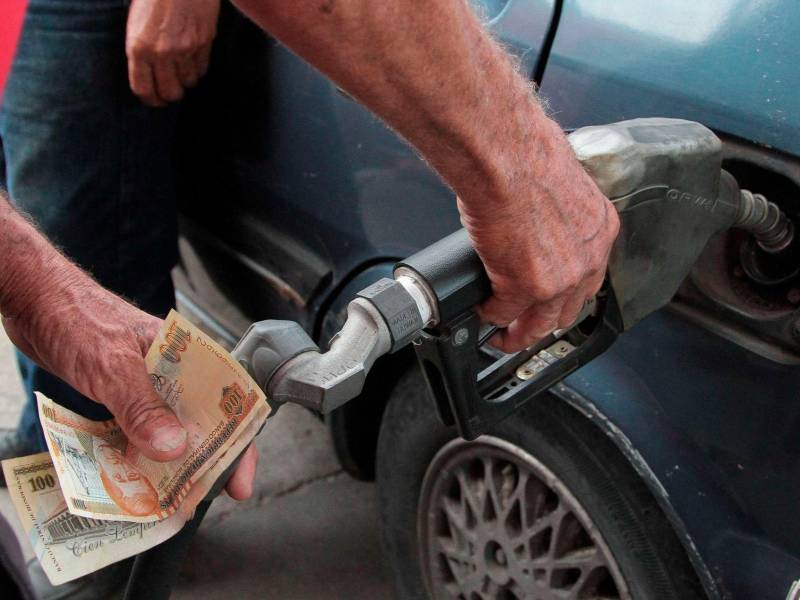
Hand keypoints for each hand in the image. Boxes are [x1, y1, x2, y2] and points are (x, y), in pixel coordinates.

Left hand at [1, 278, 256, 499]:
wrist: (34, 300)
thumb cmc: (76, 317)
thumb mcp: (112, 366)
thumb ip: (142, 406)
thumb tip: (174, 448)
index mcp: (188, 357)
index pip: (228, 402)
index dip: (239, 442)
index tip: (238, 479)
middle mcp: (174, 373)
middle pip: (203, 422)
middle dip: (206, 462)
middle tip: (200, 499)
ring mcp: (148, 384)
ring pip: (170, 429)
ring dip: (170, 463)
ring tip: (170, 498)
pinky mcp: (123, 394)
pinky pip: (139, 429)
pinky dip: (139, 453)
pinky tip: (135, 476)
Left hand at [125, 0, 219, 105]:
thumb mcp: (135, 23)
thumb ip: (140, 51)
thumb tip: (147, 75)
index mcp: (138, 48)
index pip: (143, 89)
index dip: (149, 100)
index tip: (153, 99)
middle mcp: (162, 53)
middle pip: (170, 93)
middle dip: (169, 95)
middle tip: (169, 91)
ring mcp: (185, 49)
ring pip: (188, 83)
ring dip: (185, 81)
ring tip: (181, 70)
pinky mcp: (204, 43)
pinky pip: (202, 69)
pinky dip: (197, 69)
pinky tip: (192, 59)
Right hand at [458, 119, 619, 353]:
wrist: (506, 156)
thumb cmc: (525, 155)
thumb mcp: (559, 184)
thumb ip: (555, 210)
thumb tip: (535, 213)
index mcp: (599, 228)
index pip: (589, 277)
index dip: (566, 293)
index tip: (550, 298)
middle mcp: (587, 258)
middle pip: (569, 309)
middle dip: (545, 321)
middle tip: (526, 326)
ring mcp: (559, 278)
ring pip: (540, 323)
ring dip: (520, 332)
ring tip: (504, 335)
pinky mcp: (525, 286)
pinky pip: (504, 313)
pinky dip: (492, 315)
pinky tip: (483, 310)